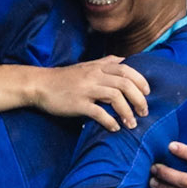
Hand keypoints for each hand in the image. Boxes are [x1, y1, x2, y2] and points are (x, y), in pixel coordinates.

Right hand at [34, 56, 149, 130]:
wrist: (40, 85)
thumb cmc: (64, 78)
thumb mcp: (86, 66)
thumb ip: (105, 62)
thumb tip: (124, 59)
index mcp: (98, 67)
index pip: (126, 69)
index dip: (140, 81)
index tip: (147, 93)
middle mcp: (94, 76)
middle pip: (125, 84)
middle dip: (139, 99)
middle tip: (144, 112)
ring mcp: (86, 89)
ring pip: (115, 97)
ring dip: (127, 112)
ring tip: (131, 124)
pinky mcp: (78, 104)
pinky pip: (99, 113)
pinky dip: (110, 121)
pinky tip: (114, 128)